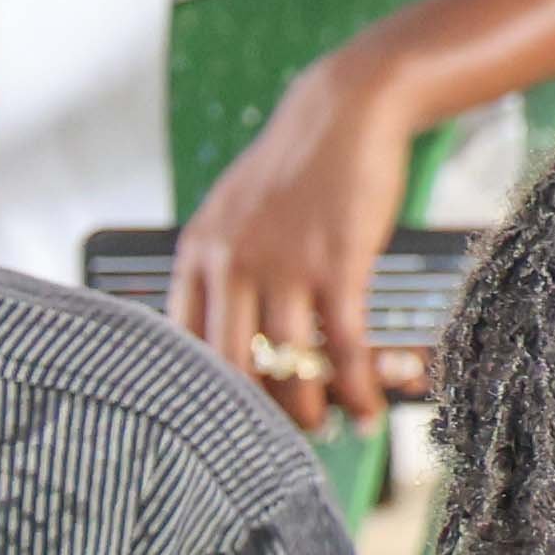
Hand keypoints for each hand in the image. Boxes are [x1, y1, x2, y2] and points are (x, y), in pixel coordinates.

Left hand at [166, 72, 415, 433]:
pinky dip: (359, 385)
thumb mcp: (238, 213)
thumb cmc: (298, 170)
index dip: (207, 392)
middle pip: (233, 365)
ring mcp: (283, 262)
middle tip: (284, 440)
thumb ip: (225, 265)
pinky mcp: (337, 263)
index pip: (184, 342)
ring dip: (313, 408)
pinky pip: (345, 344)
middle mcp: (231, 261)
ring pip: (289, 362)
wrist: (344, 114)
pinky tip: (371, 406)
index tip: (231, 422)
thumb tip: (234, 332)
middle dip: (260, 415)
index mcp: (199, 251)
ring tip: (334, 428)